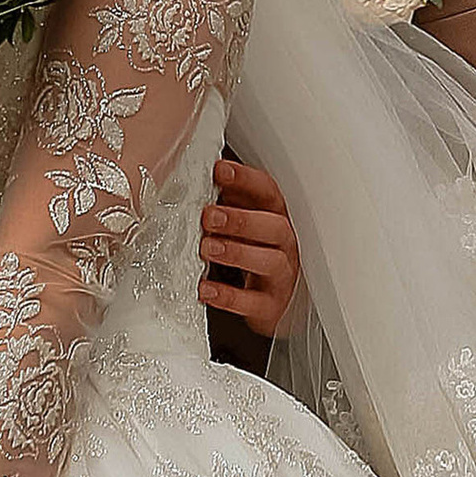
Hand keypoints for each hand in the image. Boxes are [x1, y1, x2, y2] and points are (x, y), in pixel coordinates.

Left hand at [200, 154, 300, 336]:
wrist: (269, 300)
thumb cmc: (252, 253)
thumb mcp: (241, 225)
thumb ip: (224, 205)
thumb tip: (192, 182)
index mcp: (275, 217)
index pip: (268, 192)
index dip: (246, 180)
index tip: (220, 170)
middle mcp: (283, 244)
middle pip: (275, 226)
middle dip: (242, 219)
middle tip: (209, 215)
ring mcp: (280, 276)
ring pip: (271, 261)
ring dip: (237, 252)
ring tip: (207, 248)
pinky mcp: (270, 305)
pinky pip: (254, 302)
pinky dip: (229, 297)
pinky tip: (206, 289)